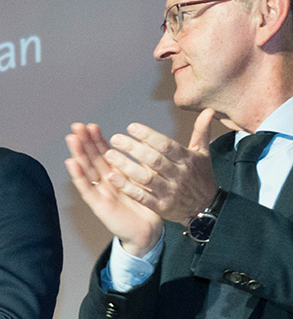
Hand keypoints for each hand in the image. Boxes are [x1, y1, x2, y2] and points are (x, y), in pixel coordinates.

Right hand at [65, 121, 164, 256]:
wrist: (147, 230)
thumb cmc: (147, 206)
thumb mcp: (146, 180)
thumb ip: (142, 163)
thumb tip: (146, 142)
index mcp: (116, 174)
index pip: (103, 153)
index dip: (97, 139)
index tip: (91, 125)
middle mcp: (104, 182)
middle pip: (92, 158)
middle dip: (84, 142)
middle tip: (77, 126)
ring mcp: (99, 192)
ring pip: (86, 170)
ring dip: (78, 154)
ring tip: (71, 139)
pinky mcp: (98, 204)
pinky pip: (87, 188)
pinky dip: (79, 175)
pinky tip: (72, 163)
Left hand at [102, 111, 218, 225]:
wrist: (206, 208)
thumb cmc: (200, 177)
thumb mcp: (203, 154)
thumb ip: (201, 132)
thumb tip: (208, 110)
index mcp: (187, 160)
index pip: (166, 145)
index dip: (148, 135)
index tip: (131, 127)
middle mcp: (178, 174)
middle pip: (153, 160)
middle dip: (133, 148)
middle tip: (115, 138)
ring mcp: (169, 191)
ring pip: (145, 178)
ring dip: (126, 166)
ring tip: (109, 155)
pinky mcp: (161, 206)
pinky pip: (142, 196)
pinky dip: (127, 187)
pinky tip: (112, 177)